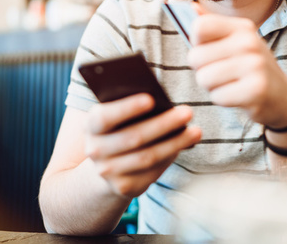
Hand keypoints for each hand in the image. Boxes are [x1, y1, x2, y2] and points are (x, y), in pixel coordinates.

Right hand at [85, 93, 201, 197]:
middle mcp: (95, 151)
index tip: (151, 98)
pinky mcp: (124, 187)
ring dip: (175, 143)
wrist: (105, 164)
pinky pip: (152, 171)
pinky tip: (185, 144)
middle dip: (163, 124)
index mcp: (91, 126)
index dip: (127, 108)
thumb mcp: (118, 115)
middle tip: (188, 111)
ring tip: (195, 130)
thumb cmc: (119, 128)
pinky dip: (170, 156)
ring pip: (147, 157)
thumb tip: (162, 102)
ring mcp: (108, 172)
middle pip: (133, 137)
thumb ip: (131, 106)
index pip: (105, 117)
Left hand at [188, 7, 286, 127]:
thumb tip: (187, 5)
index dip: (195, 43)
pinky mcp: (256, 90)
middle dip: (202, 70)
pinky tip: (238, 95)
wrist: (281, 95)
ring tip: (230, 83)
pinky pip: (217, 96)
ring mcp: (255, 65)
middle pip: (195, 57)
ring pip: (204, 78)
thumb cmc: (249, 66)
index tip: (207, 50)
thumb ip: (210, 25)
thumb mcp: (234, 42)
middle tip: (221, 72)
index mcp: (242, 27)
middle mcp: (249, 42)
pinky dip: (223, 99)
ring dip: (212, 86)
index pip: (199, 26)